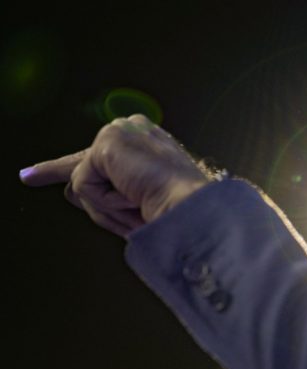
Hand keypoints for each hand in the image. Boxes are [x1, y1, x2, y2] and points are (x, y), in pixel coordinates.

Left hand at [19, 114, 210, 237]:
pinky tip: (133, 197)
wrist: (190, 210)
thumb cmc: (175, 210)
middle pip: (83, 163)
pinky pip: (84, 186)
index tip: (36, 173)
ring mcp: (121, 133)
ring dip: (106, 205)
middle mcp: (134, 130)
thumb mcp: (140, 200)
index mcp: (149, 144)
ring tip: (139, 205)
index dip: (69, 165)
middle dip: (52, 169)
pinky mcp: (107, 145)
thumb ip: (109, 190)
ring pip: (85, 183)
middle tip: (27, 176)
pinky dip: (105, 201)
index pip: (103, 156)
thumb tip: (70, 191)